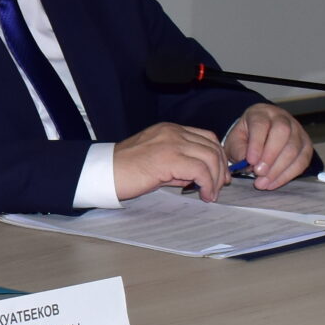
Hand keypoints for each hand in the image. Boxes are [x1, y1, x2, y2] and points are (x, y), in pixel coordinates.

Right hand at [112, 121, 231, 201]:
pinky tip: (204, 195)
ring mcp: (171, 143)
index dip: (218, 157)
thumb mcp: (156, 161)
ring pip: (210, 157)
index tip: (218, 175)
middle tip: (218, 187)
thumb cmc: (124, 170)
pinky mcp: (169, 158)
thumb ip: (178, 164)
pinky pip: (200, 170)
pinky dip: (207, 184)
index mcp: (170, 130)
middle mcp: (173, 132)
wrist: (103, 173)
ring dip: (215, 179)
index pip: (206, 138)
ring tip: (210, 194)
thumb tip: (197, 177)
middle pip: (212, 147)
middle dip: (220, 169)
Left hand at [220, 101, 312, 190]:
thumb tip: (248, 164)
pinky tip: (274, 183)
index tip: (250, 161)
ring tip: (263, 183)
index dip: (257, 144)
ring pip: (294, 147)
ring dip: (279, 169)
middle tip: (258, 173)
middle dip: (270, 156)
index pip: (261, 125)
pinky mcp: (306, 144)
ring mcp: (297, 130)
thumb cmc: (245, 138)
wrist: (259, 135)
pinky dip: (288, 174)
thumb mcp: (235, 141)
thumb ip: (238, 150)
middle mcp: (282, 118)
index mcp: (260, 113)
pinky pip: (302, 160)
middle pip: (282, 133)